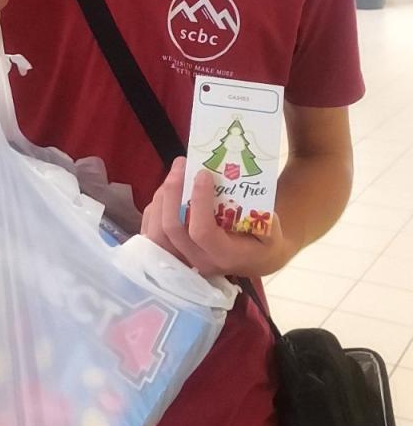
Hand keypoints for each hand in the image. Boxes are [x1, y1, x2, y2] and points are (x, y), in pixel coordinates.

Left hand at [141, 157, 296, 278]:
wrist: (252, 258)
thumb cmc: (262, 242)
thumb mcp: (274, 234)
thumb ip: (269, 224)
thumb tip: (259, 206)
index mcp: (223, 256)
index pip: (202, 232)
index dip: (199, 202)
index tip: (203, 173)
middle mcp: (198, 261)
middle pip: (172, 229)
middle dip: (173, 192)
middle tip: (181, 164)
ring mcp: (182, 259)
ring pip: (156, 231)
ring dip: (162, 197)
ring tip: (175, 173)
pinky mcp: (171, 253)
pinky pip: (151, 232)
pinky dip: (155, 207)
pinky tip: (167, 190)